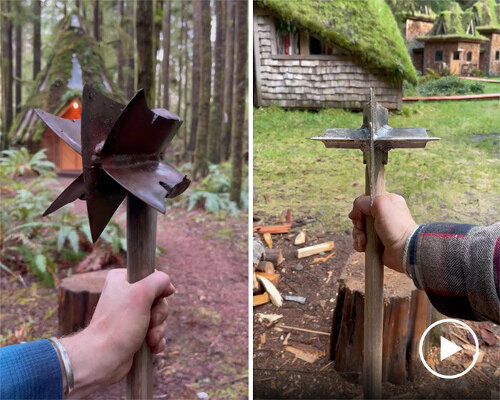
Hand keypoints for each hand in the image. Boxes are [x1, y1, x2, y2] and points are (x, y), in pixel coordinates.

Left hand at [60, 268, 174, 397]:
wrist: (103, 359)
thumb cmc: (119, 325)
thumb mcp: (141, 293)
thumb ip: (158, 281)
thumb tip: (168, 286)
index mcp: (122, 280)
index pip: (152, 276)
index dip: (158, 289)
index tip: (154, 300)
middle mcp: (125, 295)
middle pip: (158, 298)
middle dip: (158, 313)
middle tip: (149, 321)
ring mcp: (130, 316)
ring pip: (158, 317)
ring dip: (158, 329)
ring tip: (148, 338)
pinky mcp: (134, 334)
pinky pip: (156, 332)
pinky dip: (156, 340)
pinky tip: (151, 347)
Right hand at [348, 193, 417, 272]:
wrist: (404, 250)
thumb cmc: (395, 226)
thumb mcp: (380, 204)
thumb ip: (363, 201)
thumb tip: (353, 214)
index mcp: (387, 202)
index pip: (366, 200)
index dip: (360, 207)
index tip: (361, 214)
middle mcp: (382, 215)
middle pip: (360, 215)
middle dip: (358, 223)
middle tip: (363, 228)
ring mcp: (378, 229)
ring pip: (358, 228)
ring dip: (358, 235)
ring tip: (364, 241)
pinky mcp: (375, 242)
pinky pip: (360, 240)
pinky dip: (359, 244)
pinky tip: (364, 247)